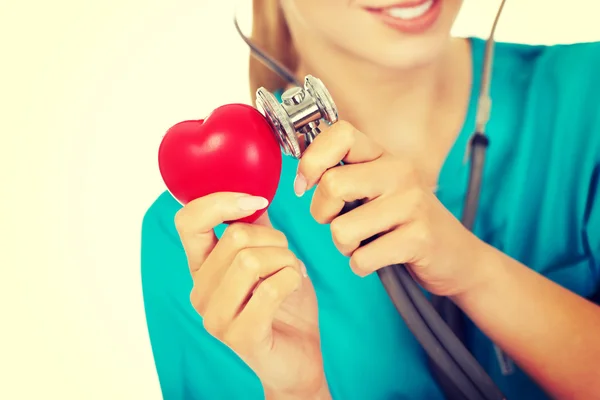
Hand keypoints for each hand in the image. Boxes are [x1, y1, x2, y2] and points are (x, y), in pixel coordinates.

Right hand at [174, 193, 327, 397]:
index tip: (256, 202)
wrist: (298, 354)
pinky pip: (270, 289)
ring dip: (285, 260)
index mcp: (202, 266)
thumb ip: (257, 226)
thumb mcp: (270, 256)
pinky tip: (294, 286)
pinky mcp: (239, 336)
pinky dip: (292, 279)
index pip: (188, 221)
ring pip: (251, 259)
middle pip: (234, 237)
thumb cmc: (284, 303)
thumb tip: (252, 188)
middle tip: (287, 256)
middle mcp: (200, 291)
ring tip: (292, 272)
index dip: (221, 202)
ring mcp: (215, 317)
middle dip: (275, 239)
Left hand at [295, 121, 491, 296]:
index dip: (311, 160)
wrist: (456, 256)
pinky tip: (379, 259)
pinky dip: (361, 266)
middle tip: (340, 223)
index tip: (305, 185)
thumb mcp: (377, 189)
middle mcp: (399, 172)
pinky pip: (362, 259)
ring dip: (344, 246)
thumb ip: (345, 176)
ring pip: (341, 229)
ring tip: (366, 243)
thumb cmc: (403, 223)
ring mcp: (412, 204)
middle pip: (332, 185)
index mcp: (384, 156)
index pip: (340, 133)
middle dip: (322, 214)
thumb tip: (302, 176)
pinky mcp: (419, 238)